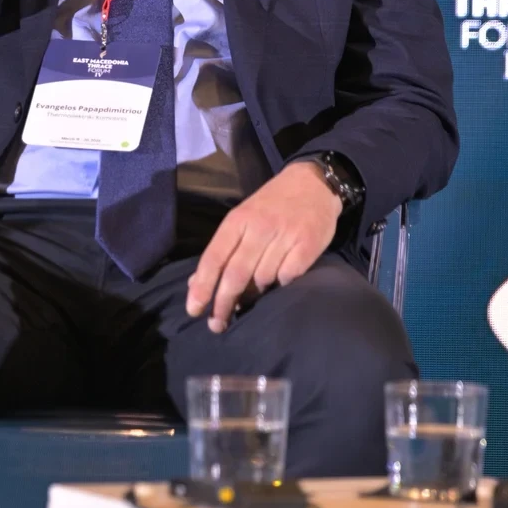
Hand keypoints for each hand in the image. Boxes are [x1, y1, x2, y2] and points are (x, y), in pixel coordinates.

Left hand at [185, 162, 341, 332]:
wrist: (312, 183)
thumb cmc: (270, 206)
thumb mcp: (242, 219)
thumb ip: (221, 250)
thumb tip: (196, 285)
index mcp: (237, 220)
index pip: (214, 258)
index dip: (202, 287)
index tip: (194, 310)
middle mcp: (259, 227)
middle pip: (235, 274)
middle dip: (223, 304)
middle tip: (217, 325)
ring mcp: (284, 235)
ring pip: (262, 279)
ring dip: (253, 296)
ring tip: (251, 301)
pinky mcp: (308, 244)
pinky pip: (288, 277)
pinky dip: (280, 286)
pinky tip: (278, 285)